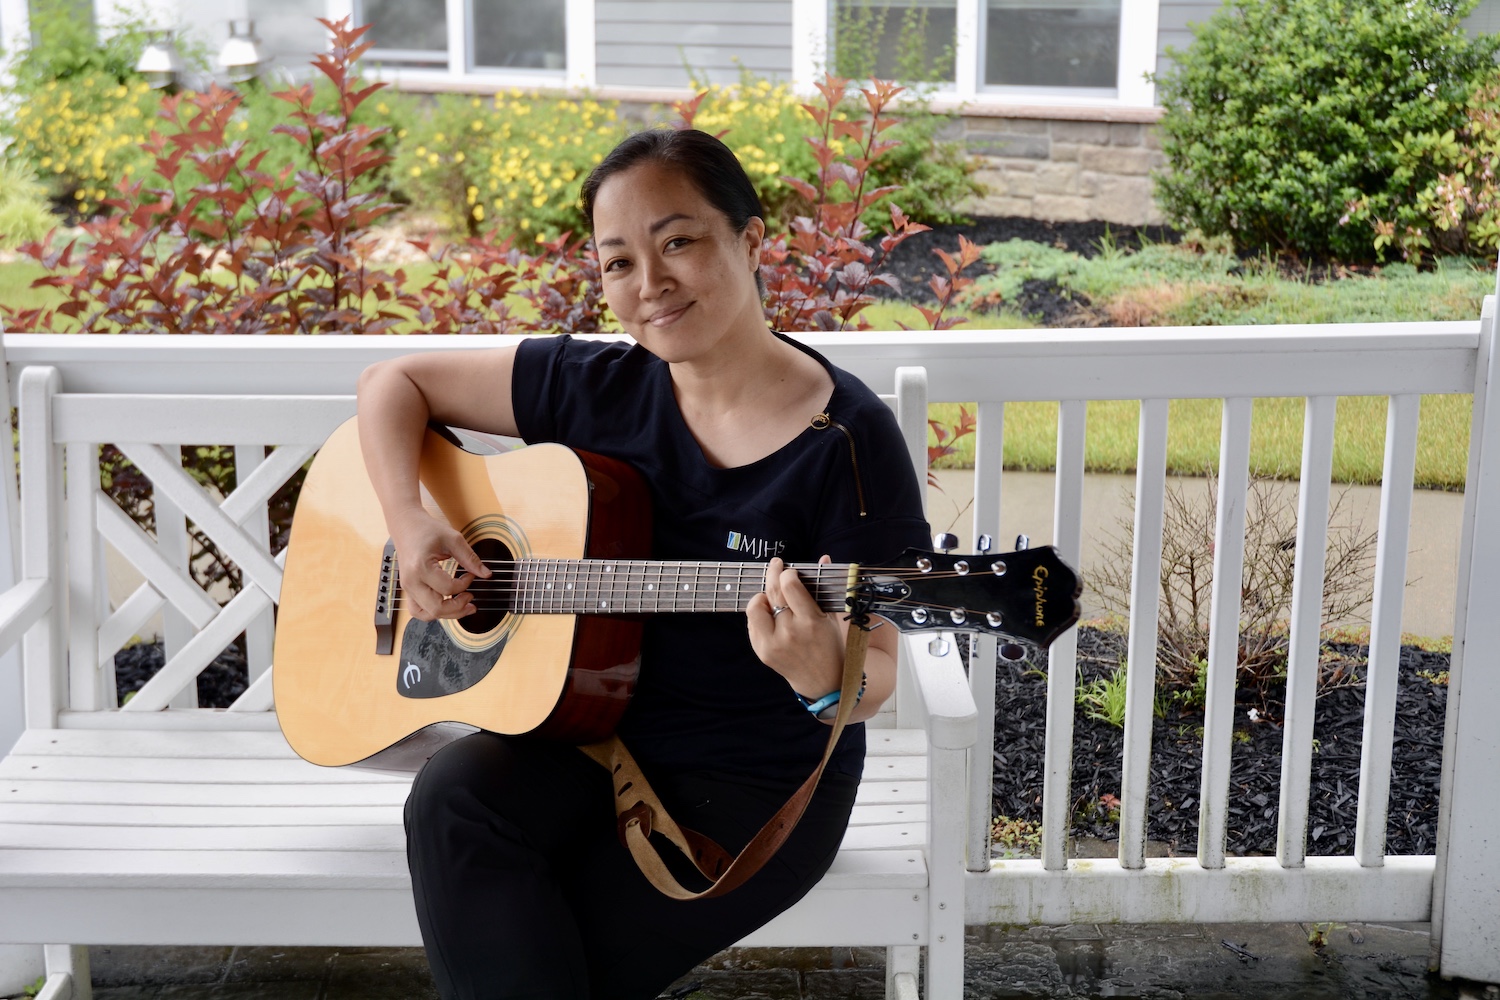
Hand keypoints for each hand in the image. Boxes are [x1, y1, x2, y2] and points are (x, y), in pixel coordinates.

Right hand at [389, 507, 490, 621]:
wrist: (406, 526)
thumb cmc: (426, 530)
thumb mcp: (453, 539)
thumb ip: (470, 558)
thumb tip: (486, 574)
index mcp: (421, 567)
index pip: (448, 588)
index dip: (466, 583)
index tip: (472, 575)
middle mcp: (411, 581)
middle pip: (436, 609)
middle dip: (458, 607)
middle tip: (471, 597)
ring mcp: (407, 588)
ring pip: (426, 614)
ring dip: (447, 614)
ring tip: (463, 606)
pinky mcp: (408, 590)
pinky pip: (418, 611)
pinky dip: (433, 613)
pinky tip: (447, 605)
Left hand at [746, 556, 844, 698]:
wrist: (822, 681)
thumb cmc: (829, 645)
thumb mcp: (831, 618)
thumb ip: (824, 588)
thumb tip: (824, 558)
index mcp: (811, 622)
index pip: (791, 587)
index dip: (787, 573)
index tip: (790, 570)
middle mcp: (790, 632)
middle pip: (772, 592)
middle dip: (773, 573)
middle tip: (776, 565)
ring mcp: (774, 644)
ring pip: (755, 607)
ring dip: (761, 596)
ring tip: (770, 595)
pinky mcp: (762, 652)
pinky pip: (752, 624)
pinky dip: (759, 614)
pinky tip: (769, 614)